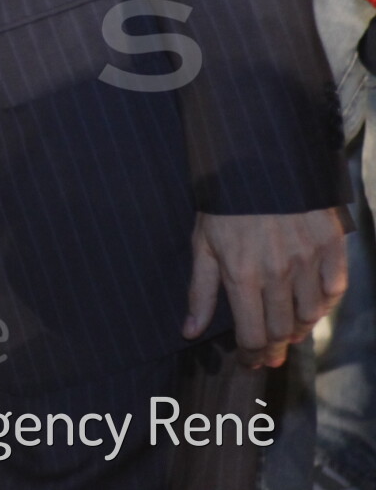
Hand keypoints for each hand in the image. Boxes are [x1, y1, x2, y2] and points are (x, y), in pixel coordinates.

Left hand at [185, 208, 348, 367]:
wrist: (257, 161)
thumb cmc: (224, 205)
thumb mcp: (202, 244)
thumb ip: (200, 291)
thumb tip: (190, 331)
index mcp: (242, 274)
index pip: (252, 334)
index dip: (252, 356)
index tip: (249, 363)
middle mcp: (277, 272)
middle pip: (282, 330)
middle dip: (274, 350)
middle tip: (269, 356)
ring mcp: (307, 260)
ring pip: (311, 315)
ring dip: (298, 329)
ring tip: (286, 331)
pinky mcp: (330, 246)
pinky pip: (334, 291)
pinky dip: (324, 305)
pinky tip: (312, 306)